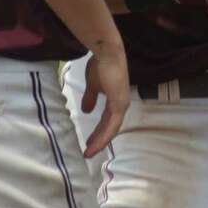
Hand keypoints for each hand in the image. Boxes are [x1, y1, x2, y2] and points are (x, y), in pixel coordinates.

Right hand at [80, 43, 129, 158]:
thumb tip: (85, 111)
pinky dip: (103, 136)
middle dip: (97, 140)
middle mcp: (120, 105)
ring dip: (99, 142)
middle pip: (108, 128)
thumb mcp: (92, 85)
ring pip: (111, 130)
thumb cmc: (100, 65)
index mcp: (115, 100)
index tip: (87, 142)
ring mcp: (121, 105)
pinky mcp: (120, 104)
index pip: (106, 121)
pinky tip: (95, 144)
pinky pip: (112, 125)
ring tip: (89, 153)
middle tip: (87, 152)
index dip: (97, 132)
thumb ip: (90, 98)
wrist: (106, 54)